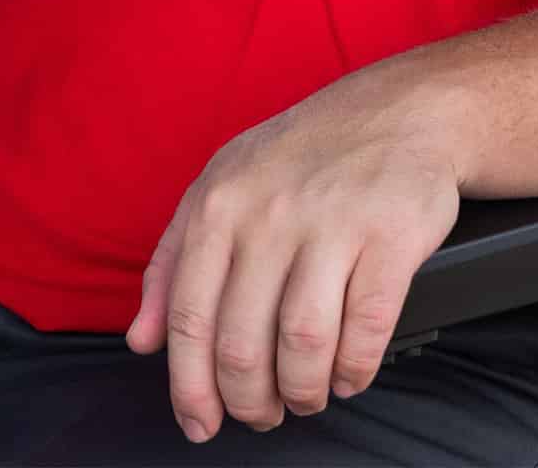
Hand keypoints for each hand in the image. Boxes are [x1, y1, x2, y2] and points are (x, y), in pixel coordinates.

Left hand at [123, 66, 464, 442]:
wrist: (397, 113)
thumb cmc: (298, 158)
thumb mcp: (220, 189)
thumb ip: (172, 264)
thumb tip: (140, 340)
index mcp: (218, 206)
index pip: (191, 317)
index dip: (191, 386)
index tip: (200, 424)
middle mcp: (269, 215)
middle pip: (243, 344)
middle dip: (249, 401)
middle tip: (261, 415)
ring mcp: (331, 226)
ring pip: (302, 346)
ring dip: (302, 393)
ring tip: (304, 399)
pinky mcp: (390, 238)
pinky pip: (365, 329)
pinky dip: (353, 370)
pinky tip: (346, 375)